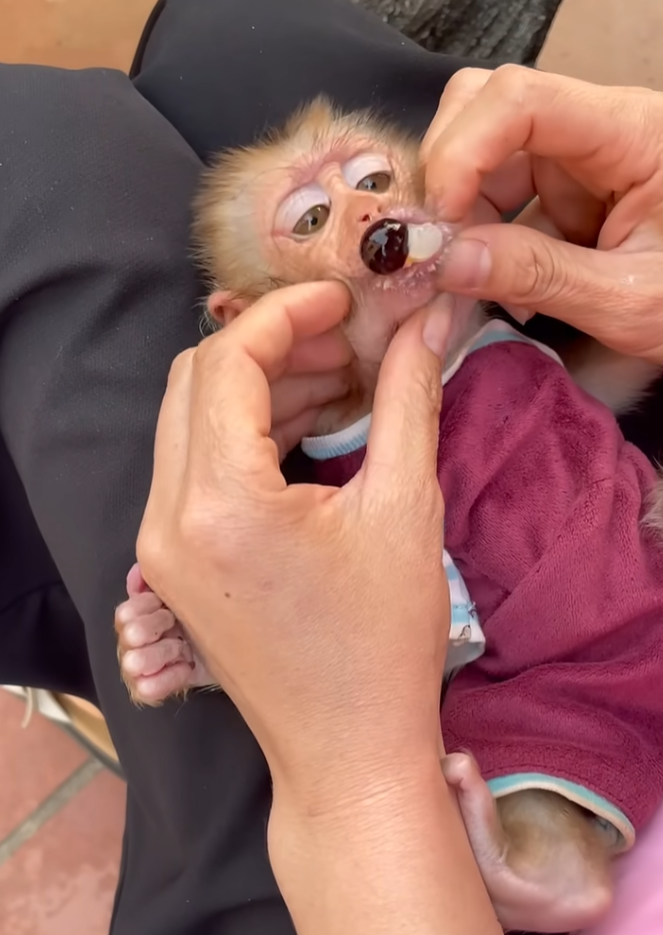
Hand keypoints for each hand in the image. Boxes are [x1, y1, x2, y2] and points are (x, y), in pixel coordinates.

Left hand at [134, 281, 502, 934]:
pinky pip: (194, 467)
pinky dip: (244, 434)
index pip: (226, 361)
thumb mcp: (406, 510)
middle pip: (195, 381)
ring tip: (336, 381)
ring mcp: (161, 546)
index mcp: (219, 502)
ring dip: (257, 388)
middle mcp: (167, 518)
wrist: (347, 752)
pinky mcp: (173, 564)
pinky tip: (306, 427)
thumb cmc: (383, 645)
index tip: (339, 300)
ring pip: (190, 421)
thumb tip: (422, 326)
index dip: (283, 313)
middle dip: (269, 345)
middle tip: (343, 340)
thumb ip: (408, 400)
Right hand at [422, 65, 662, 363]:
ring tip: (464, 281)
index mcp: (633, 133)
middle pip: (488, 109)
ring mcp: (577, 161)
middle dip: (449, 176)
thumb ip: (540, 277)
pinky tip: (493, 283)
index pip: (521, 100)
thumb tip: (448, 261)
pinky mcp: (564, 192)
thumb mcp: (629, 300)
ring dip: (460, 215)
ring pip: (483, 157)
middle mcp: (597, 130)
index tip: (439, 221)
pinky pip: (498, 197)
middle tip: (436, 248)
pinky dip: (479, 239)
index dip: (462, 150)